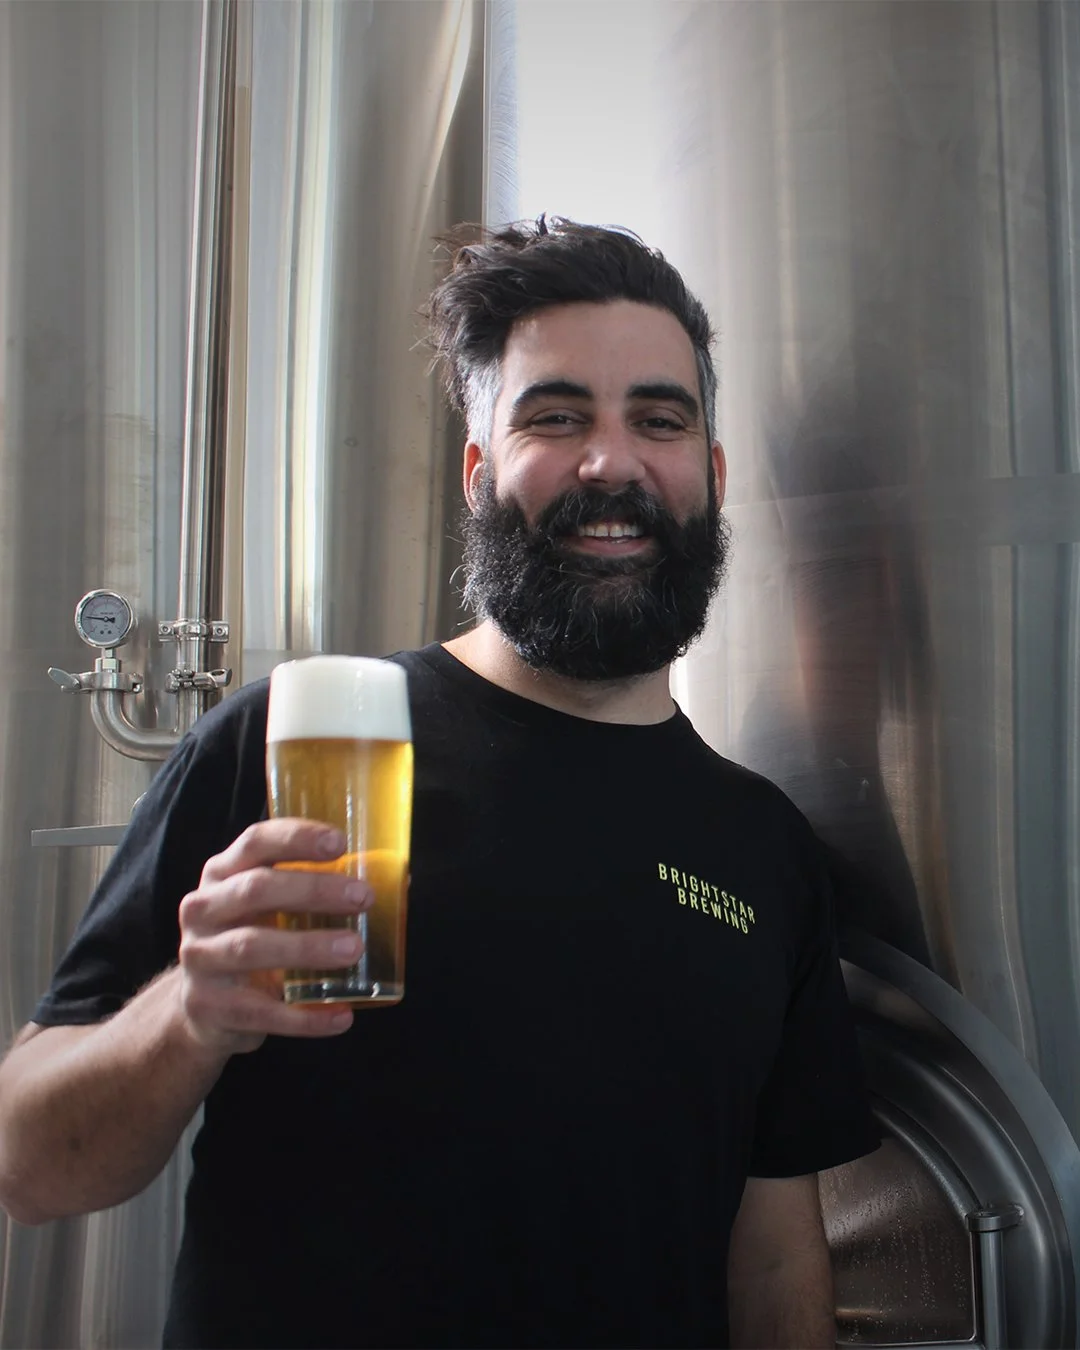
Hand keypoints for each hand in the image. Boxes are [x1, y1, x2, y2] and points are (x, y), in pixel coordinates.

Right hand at [177, 820, 372, 1054]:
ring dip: (307, 947)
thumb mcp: (268, 907)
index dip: (295, 838)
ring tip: (355, 949)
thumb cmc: (252, 938)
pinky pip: (259, 1012)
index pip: (255, 842)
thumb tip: (396, 882)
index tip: (340, 842)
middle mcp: (203, 909)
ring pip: (251, 947)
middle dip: (312, 890)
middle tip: (363, 897)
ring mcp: (200, 959)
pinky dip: (304, 1018)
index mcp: (222, 873)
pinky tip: (342, 1015)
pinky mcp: (209, 1007)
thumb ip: (314, 889)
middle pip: (256, 889)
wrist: (204, 1010)